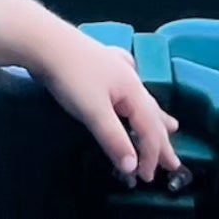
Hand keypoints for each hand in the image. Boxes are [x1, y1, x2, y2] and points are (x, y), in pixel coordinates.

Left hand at [31, 34, 180, 182]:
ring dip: (155, 116)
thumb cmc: (70, 77)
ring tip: (171, 125)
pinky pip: (126, 78)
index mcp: (132, 90)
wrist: (44, 40)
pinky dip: (135, 88)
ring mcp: (114, 65)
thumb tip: (132, 167)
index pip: (149, 129)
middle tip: (174, 163)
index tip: (146, 178)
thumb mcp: (93, 112)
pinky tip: (134, 76)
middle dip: (162, 140)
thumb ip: (114, 139)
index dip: (150, 156)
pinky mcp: (99, 59)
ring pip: (142, 97)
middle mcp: (129, 77)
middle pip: (151, 113)